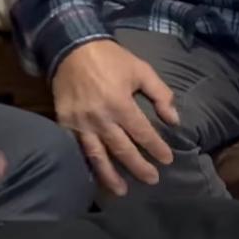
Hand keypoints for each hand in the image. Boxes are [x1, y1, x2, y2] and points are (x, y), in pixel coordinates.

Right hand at [51, 39, 180, 195]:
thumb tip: (174, 120)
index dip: (156, 148)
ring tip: (121, 191)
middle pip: (122, 150)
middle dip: (138, 167)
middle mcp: (101, 118)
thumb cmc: (111, 59)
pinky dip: (85, 163)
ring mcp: (80, 123)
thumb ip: (160, 95)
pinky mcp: (65, 123)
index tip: (167, 160)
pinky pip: (76, 148)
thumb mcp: (141, 70)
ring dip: (110, 176)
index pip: (142, 133)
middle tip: (152, 180)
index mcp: (120, 104)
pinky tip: (94, 175)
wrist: (72, 47)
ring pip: (97, 156)